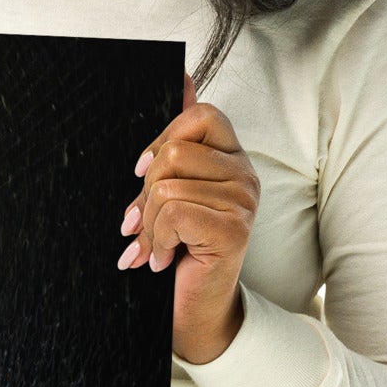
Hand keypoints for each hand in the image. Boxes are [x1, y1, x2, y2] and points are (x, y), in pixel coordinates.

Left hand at [116, 71, 258, 363]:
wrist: (191, 310)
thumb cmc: (178, 250)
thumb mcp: (170, 189)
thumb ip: (177, 137)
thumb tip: (182, 75)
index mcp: (230, 158)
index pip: (201, 114)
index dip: (163, 139)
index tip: (142, 173)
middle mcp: (245, 175)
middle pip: (176, 151)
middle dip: (145, 192)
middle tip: (141, 223)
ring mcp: (244, 201)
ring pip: (168, 185)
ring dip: (148, 224)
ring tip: (153, 246)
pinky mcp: (234, 228)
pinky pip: (175, 212)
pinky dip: (156, 240)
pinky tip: (162, 259)